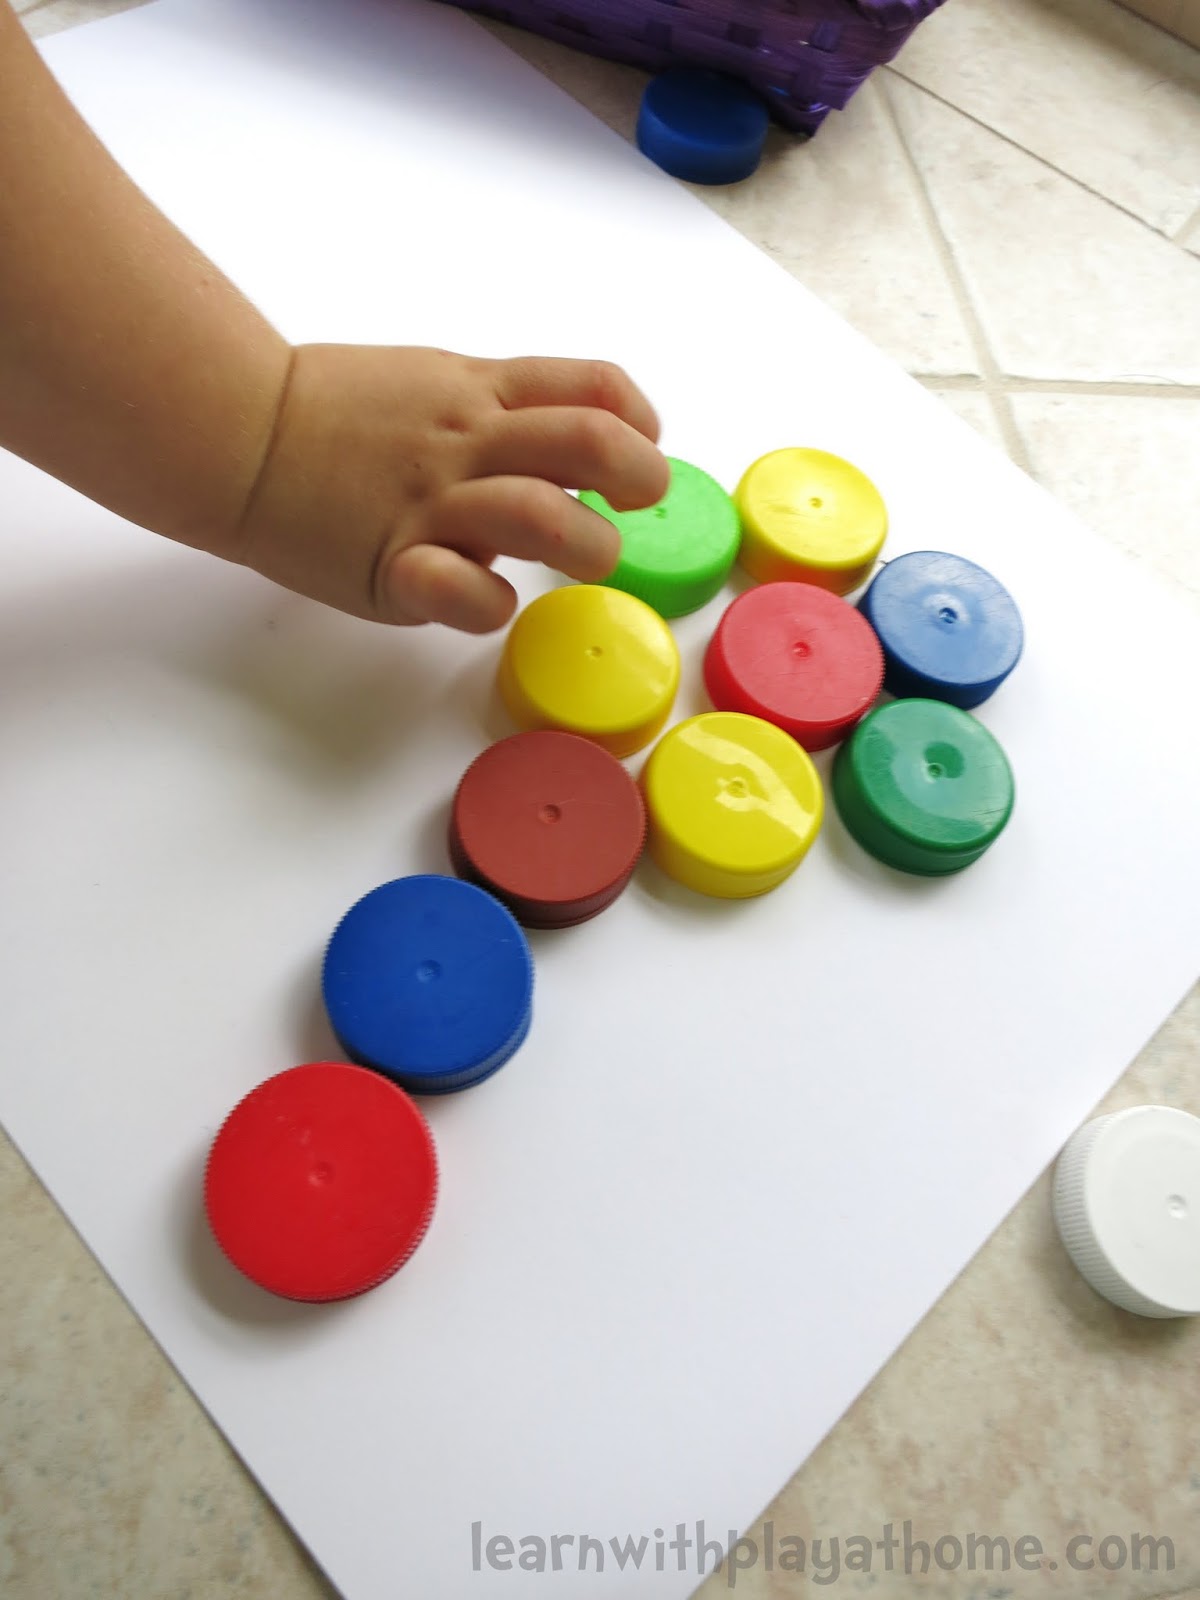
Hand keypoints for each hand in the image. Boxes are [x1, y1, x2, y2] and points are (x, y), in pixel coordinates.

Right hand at [234, 345, 668, 632]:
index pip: (594, 390)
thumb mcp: (431, 381)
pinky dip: (491, 605)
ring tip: (580, 559)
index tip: (641, 452)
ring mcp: (433, 503)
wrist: (235, 430)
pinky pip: (466, 593)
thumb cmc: (331, 413)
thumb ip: (498, 410)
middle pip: (591, 446)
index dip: (640, 425)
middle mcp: (468, 442)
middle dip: (640, 480)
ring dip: (586, 545)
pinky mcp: (394, 564)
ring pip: (543, 516)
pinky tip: (485, 600)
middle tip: (634, 508)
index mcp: (481, 393)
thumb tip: (568, 451)